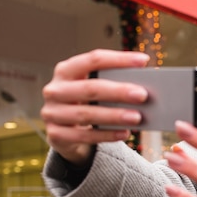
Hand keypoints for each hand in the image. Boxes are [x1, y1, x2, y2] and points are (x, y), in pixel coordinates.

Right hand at [41, 49, 149, 165]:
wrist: (63, 132)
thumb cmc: (85, 104)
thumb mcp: (93, 90)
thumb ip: (112, 85)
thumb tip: (142, 87)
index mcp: (66, 70)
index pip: (93, 60)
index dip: (119, 59)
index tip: (143, 60)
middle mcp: (55, 89)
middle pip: (90, 88)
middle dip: (118, 91)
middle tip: (142, 95)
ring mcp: (52, 113)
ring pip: (86, 114)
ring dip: (114, 116)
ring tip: (137, 117)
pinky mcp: (56, 135)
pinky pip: (84, 136)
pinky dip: (106, 135)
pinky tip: (124, 133)